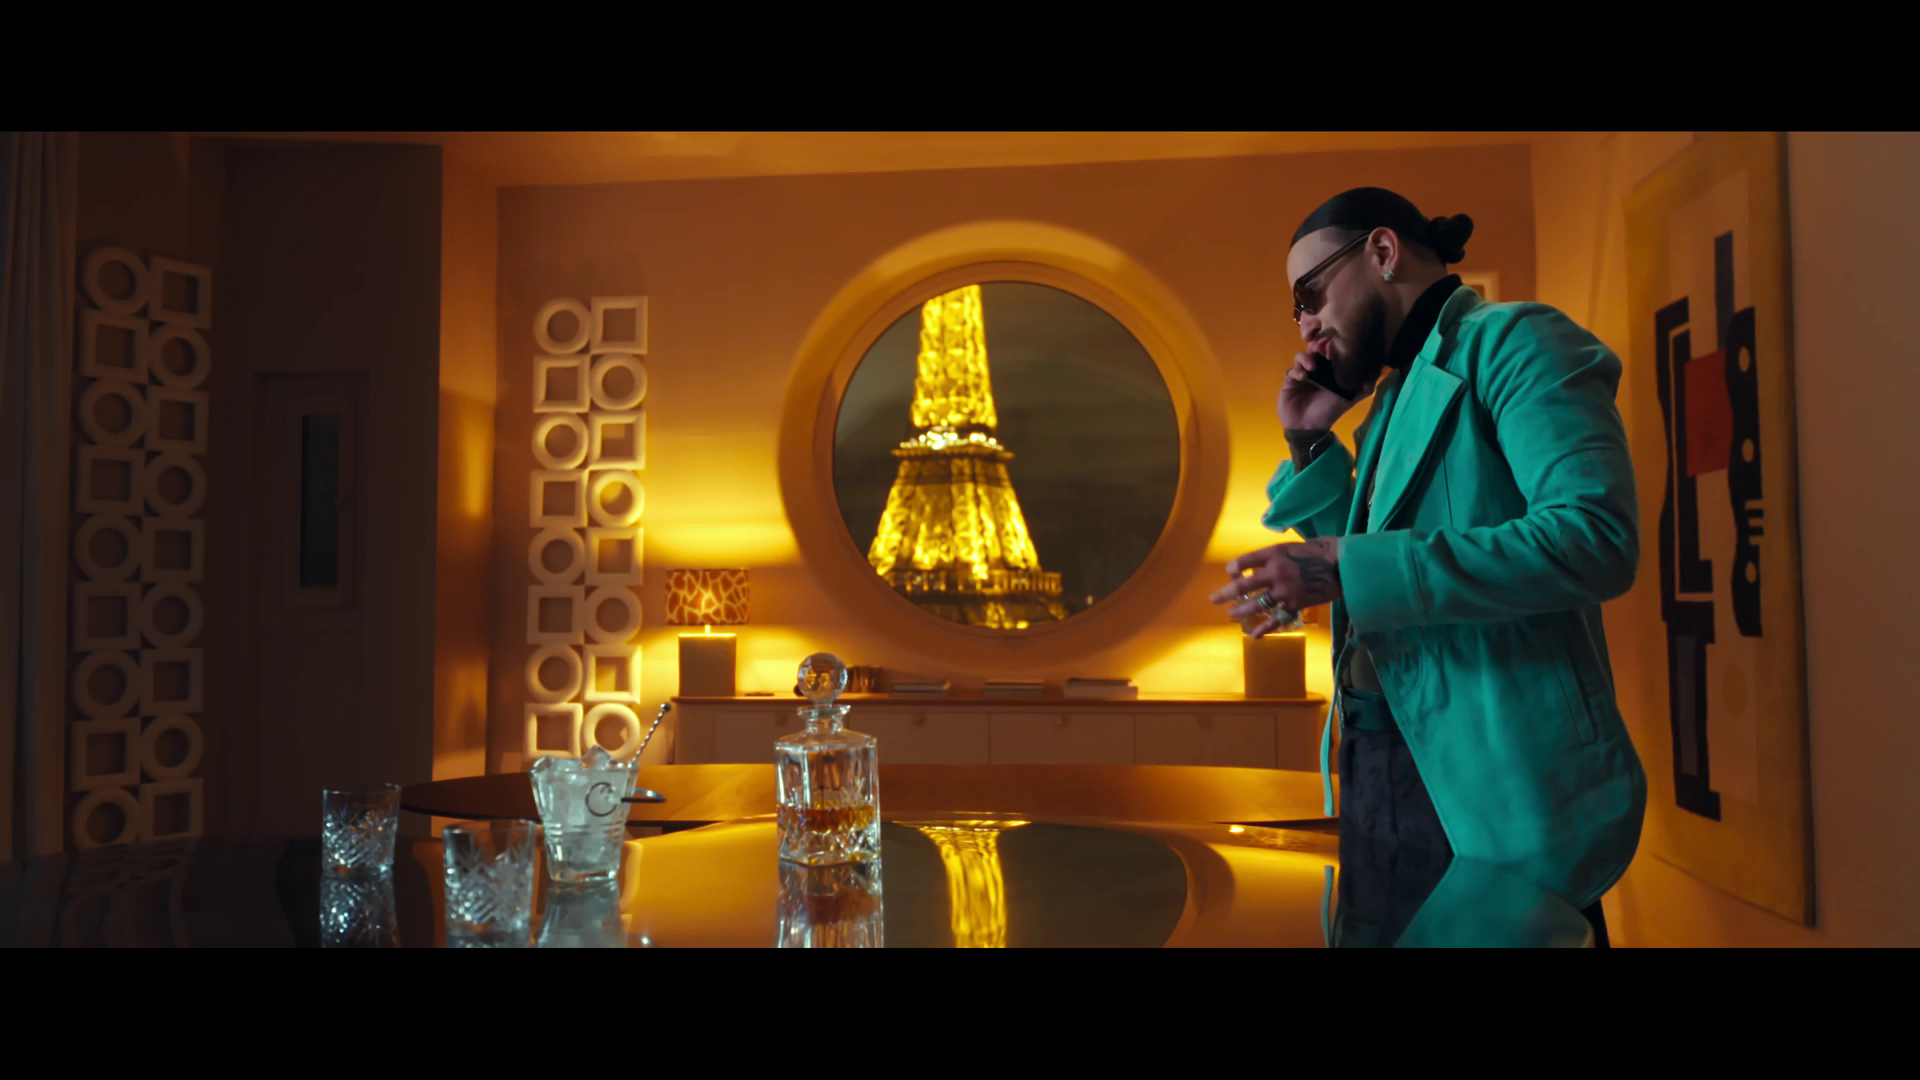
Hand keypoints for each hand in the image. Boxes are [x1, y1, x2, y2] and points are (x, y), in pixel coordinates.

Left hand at [1209, 538, 1344, 636]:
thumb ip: (1275, 557)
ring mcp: (1284, 591)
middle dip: (1225, 594)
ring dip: (1241, 611)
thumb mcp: (1292, 547)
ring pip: (1256, 604)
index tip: (1230, 574)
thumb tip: (1259, 566)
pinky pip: (1276, 618)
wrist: (1344, 564)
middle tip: (1214, 600)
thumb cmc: (1319, 551)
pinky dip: (1264, 628)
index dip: (1232, 569)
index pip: (1242, 562)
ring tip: (1231, 615)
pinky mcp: (1296, 605)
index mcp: (1273, 554)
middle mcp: (1275, 572)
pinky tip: (1254, 634)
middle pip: (1242, 586)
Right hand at [1278, 351, 1376, 431]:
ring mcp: (1303, 374)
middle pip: (1315, 349)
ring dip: (1306, 358)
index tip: (1337, 343)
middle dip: (1318, 346)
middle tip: (1322, 349)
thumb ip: (1364, 385)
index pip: (1331, 351)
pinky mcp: (1291, 380)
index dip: (1333, 345)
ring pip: (1302, 356)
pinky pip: (1292, 370)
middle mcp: (1317, 370)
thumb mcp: (1351, 398)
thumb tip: (1378, 370)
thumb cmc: (1329, 412)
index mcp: (1331, 371)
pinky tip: (1303, 377)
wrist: (1308, 428)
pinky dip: (1297, 371)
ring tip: (1312, 366)